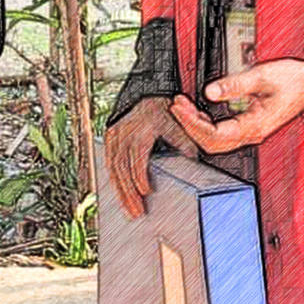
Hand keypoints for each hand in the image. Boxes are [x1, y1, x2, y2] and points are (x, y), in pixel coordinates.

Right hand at [104, 95, 197, 218]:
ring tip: (130, 210)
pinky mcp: (109, 137)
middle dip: (129, 192)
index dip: (140, 175)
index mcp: (143, 127)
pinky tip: (120, 195)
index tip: (147, 192)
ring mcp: (115, 134)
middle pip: (123, 167)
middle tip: (136, 212)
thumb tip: (194, 157)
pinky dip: (114, 180)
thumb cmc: (166, 109)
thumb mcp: (178, 120)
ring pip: (113, 167)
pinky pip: (109, 163)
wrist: (147, 92)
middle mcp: (126, 131)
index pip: (137, 156)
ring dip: (120, 191)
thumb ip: (184, 139)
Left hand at [170, 58, 303, 154]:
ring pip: (216, 140)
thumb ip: (235, 84)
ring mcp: (251, 132)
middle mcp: (252, 134)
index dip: (193, 122)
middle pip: (211, 143)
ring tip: (184, 106)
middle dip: (190, 126)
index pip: (215, 134)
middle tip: (177, 106)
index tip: (181, 108)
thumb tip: (210, 92)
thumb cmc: (295, 81)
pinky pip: (223, 133)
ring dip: (197, 125)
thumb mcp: (262, 76)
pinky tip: (200, 110)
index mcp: (255, 126)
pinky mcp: (250, 125)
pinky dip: (207, 123)